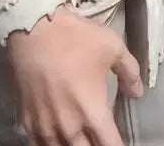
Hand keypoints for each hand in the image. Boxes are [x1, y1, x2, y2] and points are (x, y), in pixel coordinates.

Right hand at [6, 5, 142, 144]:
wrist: (33, 29)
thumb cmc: (75, 37)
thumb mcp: (112, 46)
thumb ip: (129, 72)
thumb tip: (136, 93)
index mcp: (93, 113)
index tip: (118, 142)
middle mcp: (70, 127)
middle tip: (99, 137)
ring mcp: (46, 127)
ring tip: (79, 139)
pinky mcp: (27, 121)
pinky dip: (50, 145)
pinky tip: (55, 140)